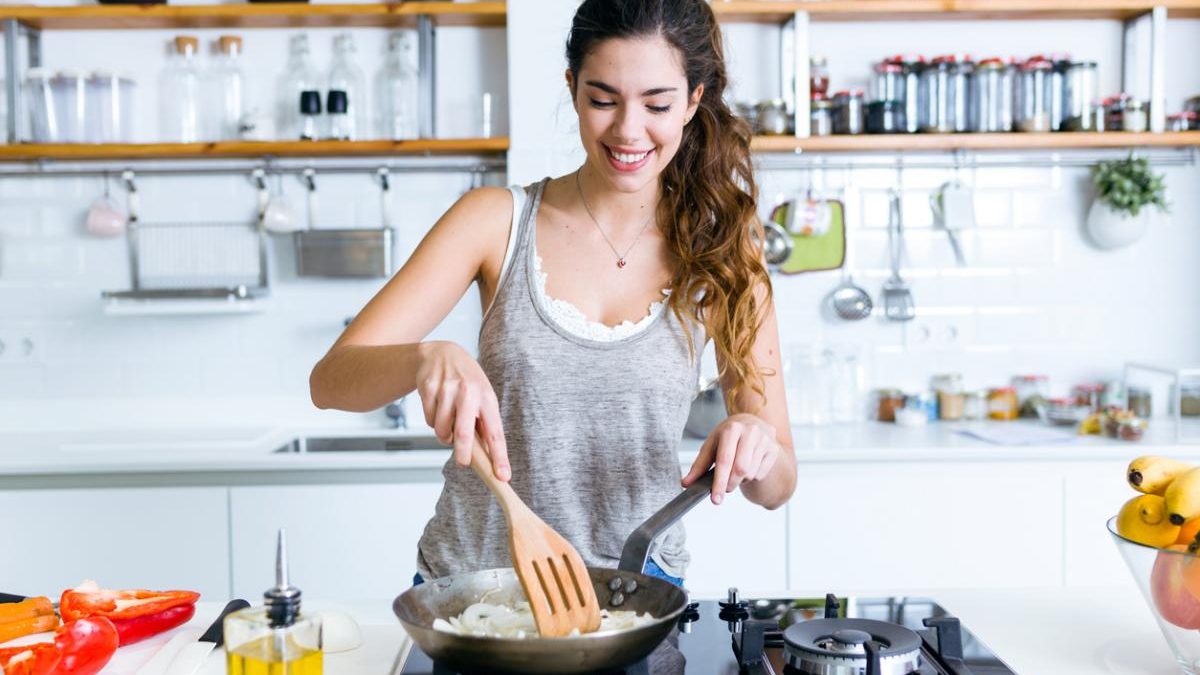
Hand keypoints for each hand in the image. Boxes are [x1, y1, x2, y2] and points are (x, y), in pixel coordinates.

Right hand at [414, 341, 509, 480]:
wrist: (442, 353)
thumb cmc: (466, 380)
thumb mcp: (482, 396)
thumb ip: (484, 423)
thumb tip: (488, 456)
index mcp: (486, 397)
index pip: (495, 432)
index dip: (499, 456)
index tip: (503, 476)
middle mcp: (468, 392)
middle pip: (464, 435)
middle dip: (463, 455)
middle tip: (463, 462)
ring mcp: (446, 389)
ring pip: (442, 430)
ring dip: (444, 435)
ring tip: (449, 422)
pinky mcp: (428, 388)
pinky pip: (429, 420)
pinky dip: (433, 422)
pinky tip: (438, 408)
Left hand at [682, 413, 780, 504]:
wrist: (750, 423)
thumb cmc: (727, 437)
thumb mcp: (711, 446)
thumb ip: (699, 466)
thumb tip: (686, 483)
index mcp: (731, 429)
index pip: (724, 460)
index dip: (719, 482)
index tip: (715, 499)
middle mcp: (750, 431)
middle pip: (740, 469)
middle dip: (730, 484)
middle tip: (724, 487)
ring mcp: (765, 440)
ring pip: (750, 474)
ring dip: (740, 480)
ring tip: (736, 470)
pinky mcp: (774, 449)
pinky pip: (760, 474)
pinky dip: (751, 477)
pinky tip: (749, 466)